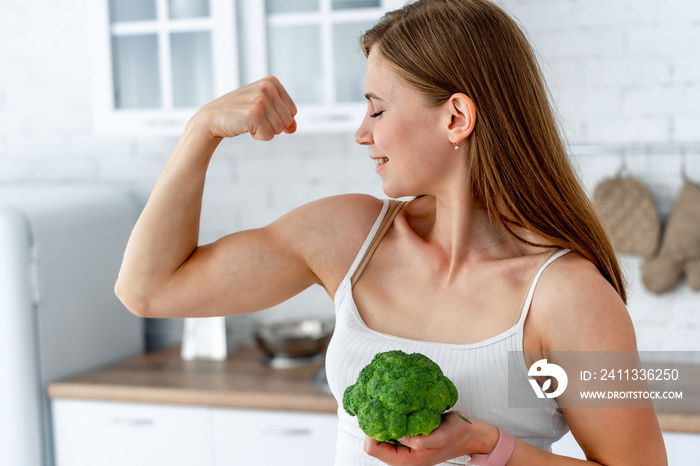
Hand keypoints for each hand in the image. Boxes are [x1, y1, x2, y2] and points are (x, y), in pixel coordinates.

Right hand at [194, 76, 296, 140]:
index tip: (261, 111)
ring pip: (279, 129)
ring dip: (264, 130)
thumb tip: (293, 128)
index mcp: (272, 82)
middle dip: (272, 125)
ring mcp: (260, 100)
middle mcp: (267, 88)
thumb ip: (284, 117)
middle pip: (287, 121)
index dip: (278, 117)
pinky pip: (269, 136)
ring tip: (249, 121)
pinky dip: (258, 136)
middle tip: (253, 118)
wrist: (213, 118)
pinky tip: (245, 126)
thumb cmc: (240, 112)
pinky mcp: (254, 114)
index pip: (293, 111)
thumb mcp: (264, 108)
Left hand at [364, 412, 498, 465]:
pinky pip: (390, 426)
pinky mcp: (407, 435)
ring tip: (391, 403)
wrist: (470, 433)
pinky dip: (392, 416)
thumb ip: (419, 441)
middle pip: (372, 439)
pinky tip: (398, 405)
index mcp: (406, 460)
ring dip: (384, 418)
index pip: (372, 447)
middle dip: (375, 423)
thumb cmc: (457, 435)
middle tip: (382, 404)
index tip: (379, 414)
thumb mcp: (440, 437)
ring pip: (380, 431)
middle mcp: (401, 454)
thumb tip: (398, 436)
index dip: (371, 431)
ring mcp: (403, 445)